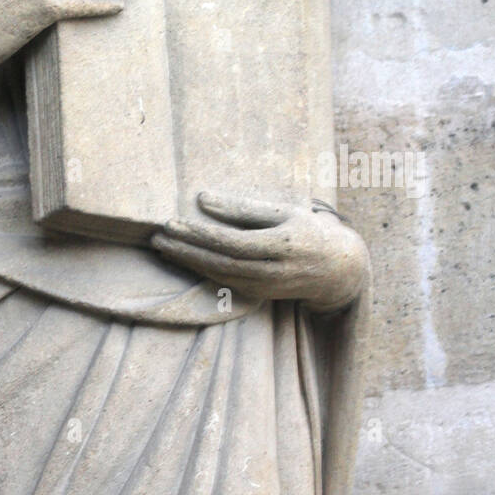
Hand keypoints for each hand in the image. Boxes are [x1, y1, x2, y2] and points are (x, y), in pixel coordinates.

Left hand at [151, 193, 367, 313]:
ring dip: (187, 262)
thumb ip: (243, 207)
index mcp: (283, 244)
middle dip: (186, 250)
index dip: (201, 234)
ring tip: (161, 246)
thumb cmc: (307, 229)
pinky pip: (224, 283)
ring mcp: (266, 287)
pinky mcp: (259, 295)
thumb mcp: (283, 211)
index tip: (172, 222)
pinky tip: (181, 258)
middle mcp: (275, 271)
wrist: (337, 269)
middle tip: (156, 236)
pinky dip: (199, 271)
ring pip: (219, 277)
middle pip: (221, 262)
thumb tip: (202, 199)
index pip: (234, 242)